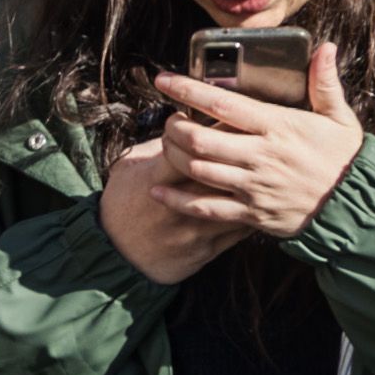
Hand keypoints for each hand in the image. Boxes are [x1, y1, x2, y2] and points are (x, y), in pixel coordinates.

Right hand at [99, 137, 251, 284]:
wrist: (113, 254)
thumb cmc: (120, 203)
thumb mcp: (127, 167)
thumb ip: (155, 148)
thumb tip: (184, 124)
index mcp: (155, 179)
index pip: (192, 146)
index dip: (212, 129)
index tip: (222, 120)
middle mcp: (177, 206)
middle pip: (220, 173)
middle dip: (240, 154)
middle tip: (252, 142)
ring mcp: (193, 231)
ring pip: (235, 203)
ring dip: (251, 186)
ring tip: (261, 170)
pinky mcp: (204, 251)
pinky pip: (237, 231)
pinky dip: (250, 214)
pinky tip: (256, 200)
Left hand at [148, 40, 367, 237]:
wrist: (356, 208)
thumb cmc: (345, 160)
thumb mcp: (340, 118)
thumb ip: (325, 83)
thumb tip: (325, 48)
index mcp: (278, 127)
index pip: (222, 104)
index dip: (187, 90)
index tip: (164, 80)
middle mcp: (260, 156)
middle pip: (199, 139)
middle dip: (173, 127)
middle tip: (168, 119)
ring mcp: (253, 187)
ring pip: (197, 170)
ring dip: (172, 156)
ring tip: (166, 144)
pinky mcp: (252, 214)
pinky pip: (206, 208)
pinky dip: (177, 200)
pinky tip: (159, 190)